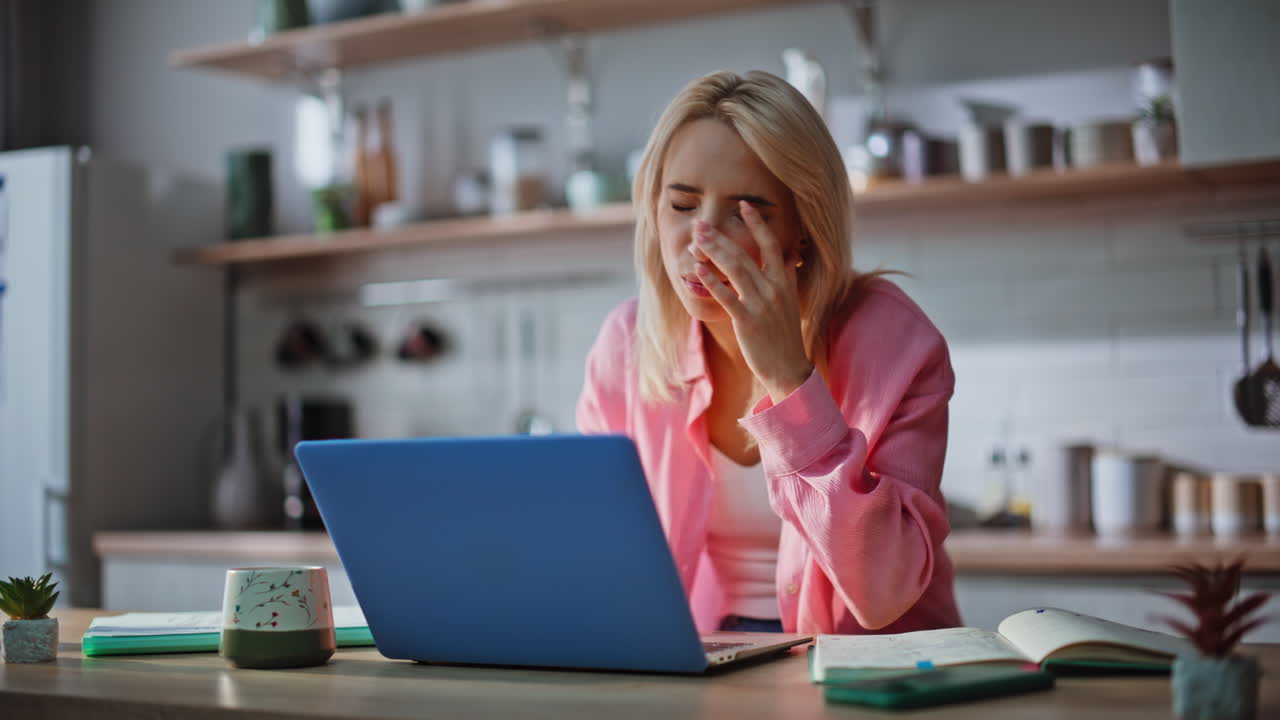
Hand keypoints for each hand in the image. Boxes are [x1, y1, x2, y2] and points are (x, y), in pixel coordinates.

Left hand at [692, 201, 812, 401]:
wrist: (789, 368)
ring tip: (696, 239)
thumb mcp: (791, 301)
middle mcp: (773, 288)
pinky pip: (726, 297)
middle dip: (721, 236)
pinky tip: (698, 270)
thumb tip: (788, 256)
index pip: (771, 243)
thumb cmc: (785, 335)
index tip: (743, 205)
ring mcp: (760, 303)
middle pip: (745, 253)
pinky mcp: (747, 321)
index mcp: (784, 281)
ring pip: (734, 269)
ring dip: (713, 251)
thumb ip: (787, 277)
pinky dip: (711, 281)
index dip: (757, 223)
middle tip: (701, 224)